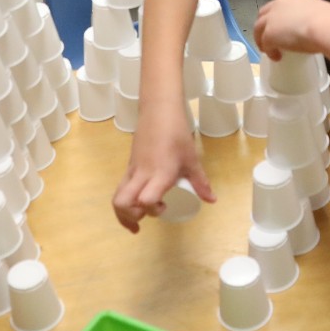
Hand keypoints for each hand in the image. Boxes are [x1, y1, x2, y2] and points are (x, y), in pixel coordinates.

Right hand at [112, 101, 214, 232]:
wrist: (159, 111)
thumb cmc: (177, 134)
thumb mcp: (192, 160)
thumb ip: (201, 182)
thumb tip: (212, 200)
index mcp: (159, 174)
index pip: (146, 199)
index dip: (152, 210)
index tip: (164, 207)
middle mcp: (141, 175)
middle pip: (122, 203)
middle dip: (131, 217)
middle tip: (146, 217)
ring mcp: (131, 170)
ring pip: (117, 197)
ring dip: (123, 212)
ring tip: (137, 218)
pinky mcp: (128, 166)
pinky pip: (121, 187)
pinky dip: (125, 200)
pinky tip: (138, 202)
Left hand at [254, 0, 327, 58]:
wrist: (323, 26)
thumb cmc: (327, 20)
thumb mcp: (316, 11)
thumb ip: (308, 15)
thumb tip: (308, 26)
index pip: (279, 1)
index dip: (277, 12)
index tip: (280, 21)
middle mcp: (280, 3)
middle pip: (264, 13)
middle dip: (264, 23)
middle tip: (268, 34)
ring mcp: (272, 18)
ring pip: (259, 27)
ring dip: (261, 37)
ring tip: (267, 48)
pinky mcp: (269, 34)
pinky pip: (265, 44)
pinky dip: (270, 51)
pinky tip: (276, 57)